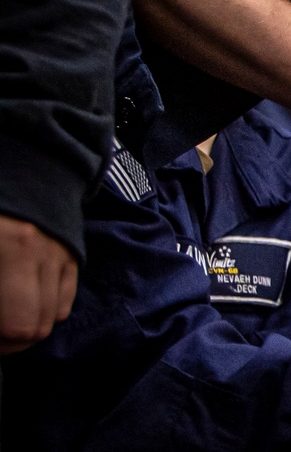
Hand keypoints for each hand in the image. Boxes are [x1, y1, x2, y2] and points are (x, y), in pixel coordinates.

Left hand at [0, 216, 77, 353]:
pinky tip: (26, 298)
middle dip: (12, 338)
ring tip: (7, 314)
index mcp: (14, 250)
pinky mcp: (73, 249)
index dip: (2, 344)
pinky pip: (67, 293)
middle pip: (39, 325)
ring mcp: (64, 252)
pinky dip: (48, 304)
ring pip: (55, 312)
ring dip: (30, 322)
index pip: (18, 326)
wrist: (23, 156)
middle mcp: (46, 255)